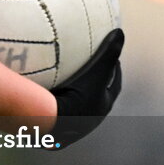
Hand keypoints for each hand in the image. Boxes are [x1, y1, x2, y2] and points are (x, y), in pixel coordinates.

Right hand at [50, 28, 123, 146]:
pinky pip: (55, 114)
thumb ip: (108, 53)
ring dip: (74, 96)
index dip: (115, 72)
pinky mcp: (53, 132)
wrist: (49, 121)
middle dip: (95, 85)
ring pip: (76, 109)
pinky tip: (42, 95)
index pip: (114, 87)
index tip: (113, 60)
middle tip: (90, 68)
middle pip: (96, 98)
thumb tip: (120, 32)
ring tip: (64, 80)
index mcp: (101, 107)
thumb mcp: (96, 72)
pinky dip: (53, 105)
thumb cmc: (76, 96)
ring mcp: (71, 128)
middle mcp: (89, 120)